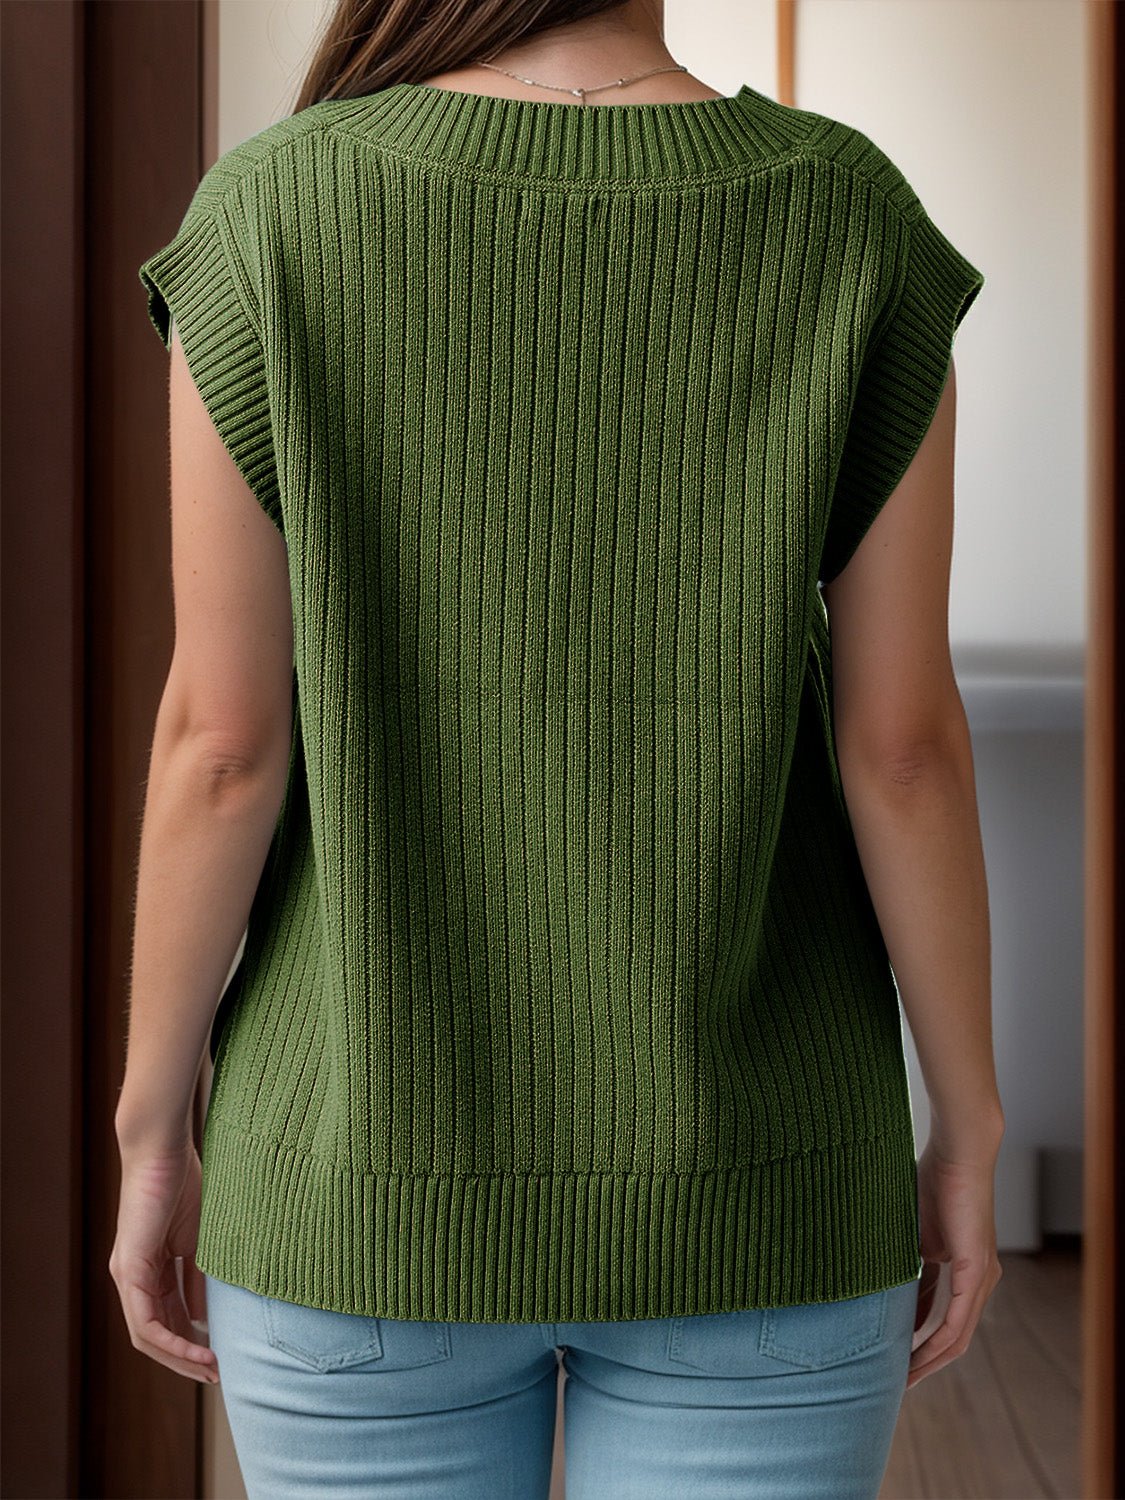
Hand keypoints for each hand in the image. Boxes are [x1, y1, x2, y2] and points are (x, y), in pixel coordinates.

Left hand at [108, 1138, 218, 1385]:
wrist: (164, 1149)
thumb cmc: (185, 1181)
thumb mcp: (201, 1238)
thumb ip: (201, 1274)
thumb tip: (209, 1312)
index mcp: (150, 1268)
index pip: (168, 1317)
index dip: (193, 1340)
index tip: (222, 1353)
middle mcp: (133, 1277)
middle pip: (155, 1334)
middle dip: (187, 1358)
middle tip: (218, 1373)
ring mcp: (127, 1275)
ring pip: (147, 1336)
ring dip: (180, 1357)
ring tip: (211, 1369)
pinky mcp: (129, 1270)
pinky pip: (145, 1322)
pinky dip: (171, 1341)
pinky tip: (197, 1349)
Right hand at [906, 1130, 1002, 1388]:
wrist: (958, 1151)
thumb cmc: (933, 1178)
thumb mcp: (911, 1230)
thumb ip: (902, 1258)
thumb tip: (876, 1282)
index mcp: (961, 1267)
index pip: (938, 1315)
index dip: (915, 1339)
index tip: (890, 1356)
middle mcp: (978, 1279)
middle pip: (952, 1337)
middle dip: (924, 1361)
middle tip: (896, 1382)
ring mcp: (981, 1277)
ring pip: (957, 1336)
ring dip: (930, 1360)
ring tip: (903, 1378)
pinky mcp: (976, 1270)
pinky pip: (958, 1318)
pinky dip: (938, 1340)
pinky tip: (919, 1354)